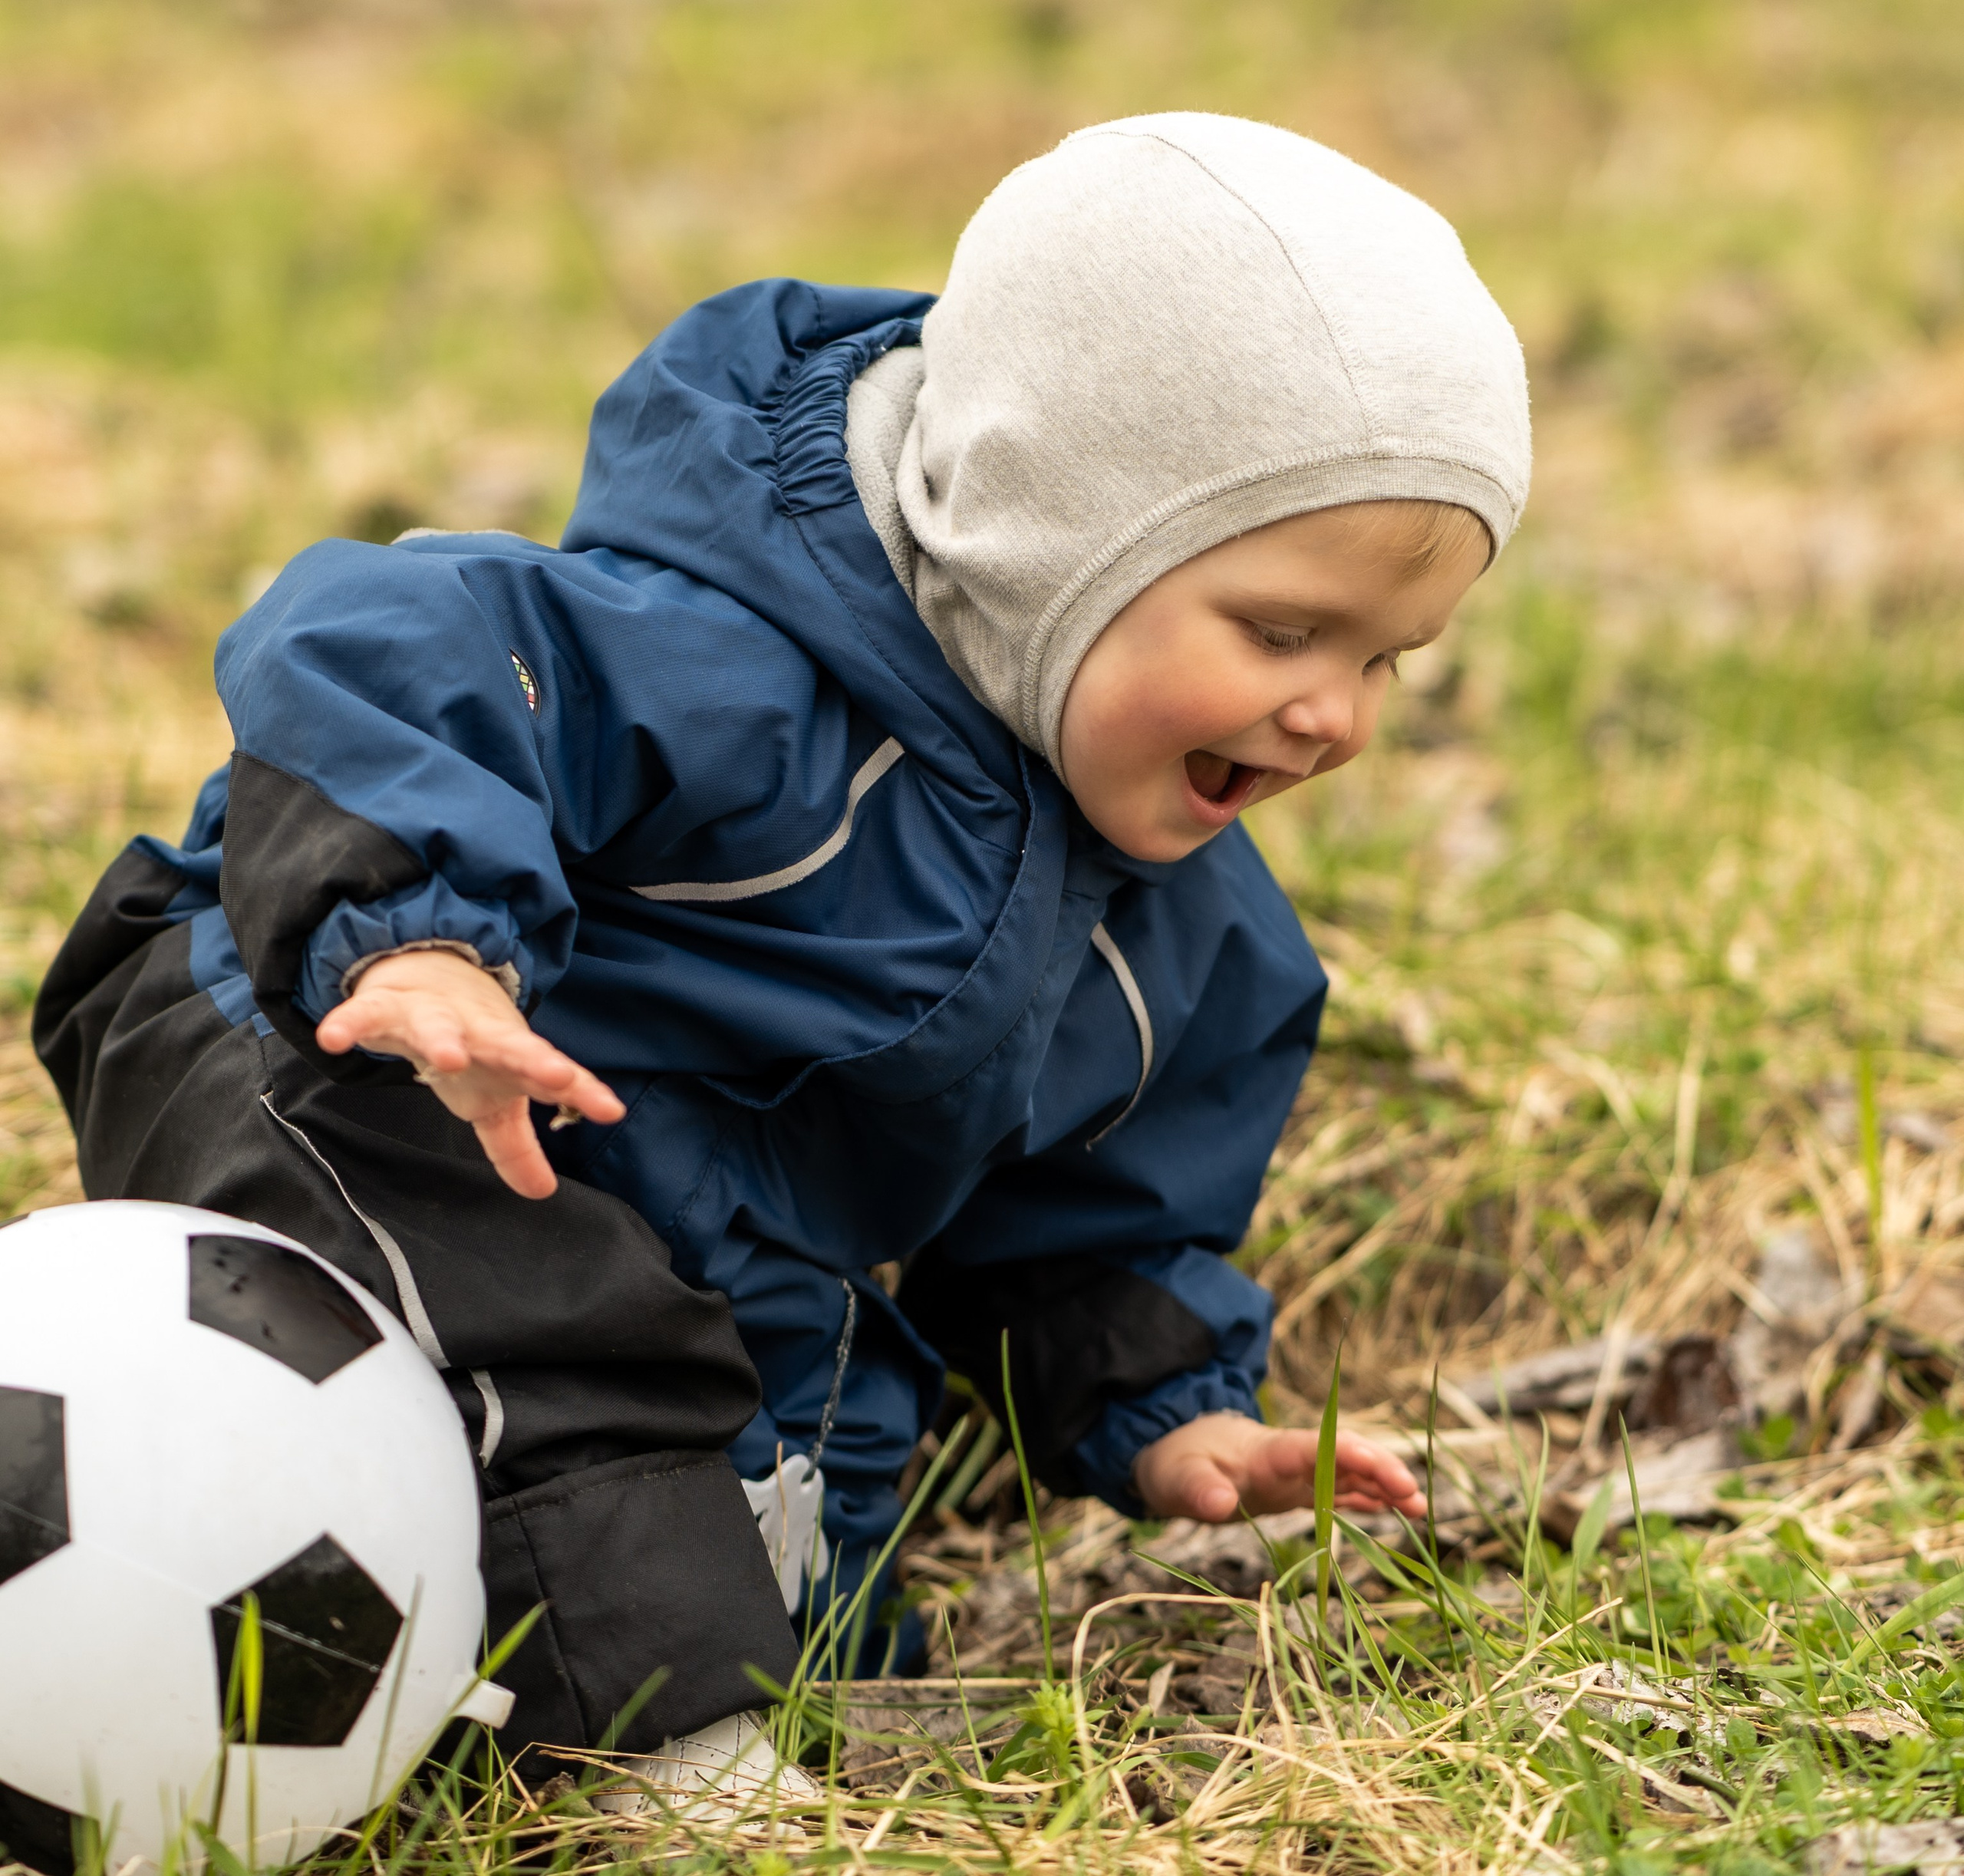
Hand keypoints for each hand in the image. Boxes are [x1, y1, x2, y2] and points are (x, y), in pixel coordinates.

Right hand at [315, 949, 624, 1198]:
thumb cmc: (470, 1048)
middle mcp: (478, 1031)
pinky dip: (347, 1024)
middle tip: (556, 1075)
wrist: (426, 977)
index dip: (581, 1091)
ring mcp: (431, 1015)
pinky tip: (332, 1039)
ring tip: (448, 1058)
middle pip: (508, 1044)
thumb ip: (516, 1144)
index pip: (552, 1073)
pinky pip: (363, 1015)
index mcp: (510, 1054)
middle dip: (533, 1059)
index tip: (610, 1109)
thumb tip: (543, 1192)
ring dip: (445, 1038)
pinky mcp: (384, 1007)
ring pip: (438, 1025)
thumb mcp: (493, 1099)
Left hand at [1132, 1411, 1426, 1522]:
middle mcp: (1290, 1457)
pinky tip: (1394, 1510)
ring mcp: (1297, 1473)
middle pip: (1344, 1456)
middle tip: (1416, 1497)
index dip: (1357, 1458)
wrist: (1173, 1457)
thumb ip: (1198, 1489)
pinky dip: (1366, 1499)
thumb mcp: (1176, 1477)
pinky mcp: (1296, 1489)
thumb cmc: (1176, 1462)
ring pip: (1349, 1473)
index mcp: (1268, 1449)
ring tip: (1419, 1509)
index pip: (1319, 1448)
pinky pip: (1338, 1491)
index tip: (1391, 1476)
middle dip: (1381, 1471)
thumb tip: (1220, 1504)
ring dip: (1383, 1486)